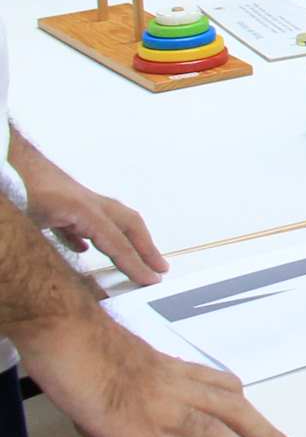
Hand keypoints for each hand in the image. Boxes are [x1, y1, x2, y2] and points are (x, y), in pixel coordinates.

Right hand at [13, 309, 299, 436]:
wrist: (63, 329)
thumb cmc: (77, 339)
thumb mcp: (114, 361)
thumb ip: (119, 391)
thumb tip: (101, 421)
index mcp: (169, 368)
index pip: (217, 383)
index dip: (238, 401)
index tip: (253, 414)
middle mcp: (173, 386)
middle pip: (232, 408)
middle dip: (264, 431)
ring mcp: (157, 409)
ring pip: (215, 434)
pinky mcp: (132, 431)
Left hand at [19, 157, 166, 286]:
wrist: (4, 157)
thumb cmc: (15, 184)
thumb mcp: (30, 220)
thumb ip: (49, 241)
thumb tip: (54, 273)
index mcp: (80, 208)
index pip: (116, 241)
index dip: (135, 262)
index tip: (151, 279)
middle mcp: (84, 201)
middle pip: (127, 224)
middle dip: (145, 247)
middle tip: (160, 268)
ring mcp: (72, 199)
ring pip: (110, 220)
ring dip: (126, 240)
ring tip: (135, 259)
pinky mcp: (57, 202)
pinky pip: (84, 221)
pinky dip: (94, 236)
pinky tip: (85, 248)